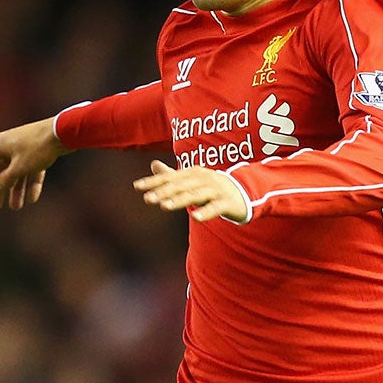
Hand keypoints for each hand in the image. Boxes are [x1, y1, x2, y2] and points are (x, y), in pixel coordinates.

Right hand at [0, 118, 63, 208]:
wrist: (62, 132)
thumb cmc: (38, 148)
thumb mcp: (19, 167)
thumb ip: (5, 179)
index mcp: (0, 146)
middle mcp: (10, 146)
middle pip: (2, 172)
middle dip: (0, 191)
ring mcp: (24, 149)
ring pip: (18, 173)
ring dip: (17, 190)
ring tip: (16, 207)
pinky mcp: (39, 152)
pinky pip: (31, 171)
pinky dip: (31, 184)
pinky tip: (32, 199)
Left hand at [134, 161, 251, 222]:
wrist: (245, 192)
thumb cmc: (214, 188)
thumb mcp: (193, 179)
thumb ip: (172, 175)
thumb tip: (153, 164)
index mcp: (193, 173)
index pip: (170, 177)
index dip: (154, 182)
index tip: (137, 187)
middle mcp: (204, 178)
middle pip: (180, 186)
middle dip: (163, 192)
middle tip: (148, 199)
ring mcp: (216, 190)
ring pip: (195, 195)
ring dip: (179, 200)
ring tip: (164, 206)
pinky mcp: (227, 202)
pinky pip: (215, 207)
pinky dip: (205, 212)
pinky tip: (195, 218)